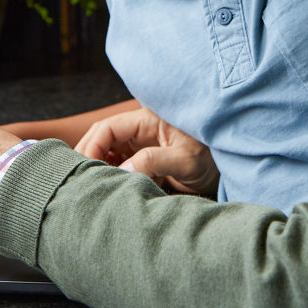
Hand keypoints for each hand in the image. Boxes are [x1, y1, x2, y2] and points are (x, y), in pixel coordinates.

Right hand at [74, 107, 218, 194]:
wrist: (231, 168)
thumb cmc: (212, 156)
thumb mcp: (185, 159)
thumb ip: (154, 162)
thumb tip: (122, 171)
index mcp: (148, 119)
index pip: (108, 128)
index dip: (91, 146)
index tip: (84, 167)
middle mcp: (142, 129)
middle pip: (103, 137)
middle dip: (88, 155)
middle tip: (76, 179)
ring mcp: (143, 143)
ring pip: (108, 150)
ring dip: (97, 165)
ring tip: (89, 185)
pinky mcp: (146, 158)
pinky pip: (120, 163)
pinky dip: (109, 174)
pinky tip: (105, 187)